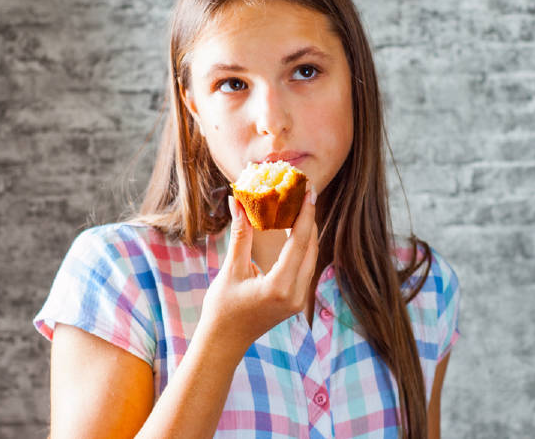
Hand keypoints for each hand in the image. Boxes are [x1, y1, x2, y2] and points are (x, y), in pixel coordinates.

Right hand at [198, 188, 318, 350]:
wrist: (224, 342)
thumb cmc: (222, 308)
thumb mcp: (231, 269)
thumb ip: (240, 234)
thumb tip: (239, 201)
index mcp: (280, 287)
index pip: (300, 243)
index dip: (305, 214)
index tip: (308, 191)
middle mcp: (296, 294)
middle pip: (311, 248)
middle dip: (309, 219)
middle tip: (306, 192)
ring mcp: (299, 299)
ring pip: (311, 257)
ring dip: (308, 232)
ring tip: (302, 205)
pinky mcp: (297, 300)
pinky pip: (305, 267)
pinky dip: (303, 246)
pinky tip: (296, 229)